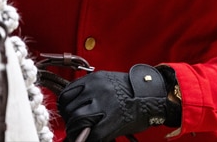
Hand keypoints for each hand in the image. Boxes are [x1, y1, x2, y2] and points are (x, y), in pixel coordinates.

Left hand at [57, 64, 179, 141]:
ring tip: (80, 132)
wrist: (151, 95)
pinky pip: (91, 133)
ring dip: (76, 129)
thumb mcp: (107, 82)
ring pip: (77, 121)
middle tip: (74, 124)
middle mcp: (96, 90)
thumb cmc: (130, 90)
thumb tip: (75, 103)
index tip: (67, 111)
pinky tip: (92, 137)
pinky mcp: (110, 122)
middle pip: (70, 108)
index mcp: (94, 80)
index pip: (67, 94)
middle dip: (69, 118)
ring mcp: (103, 106)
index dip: (65, 105)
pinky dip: (89, 138)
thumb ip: (90, 90)